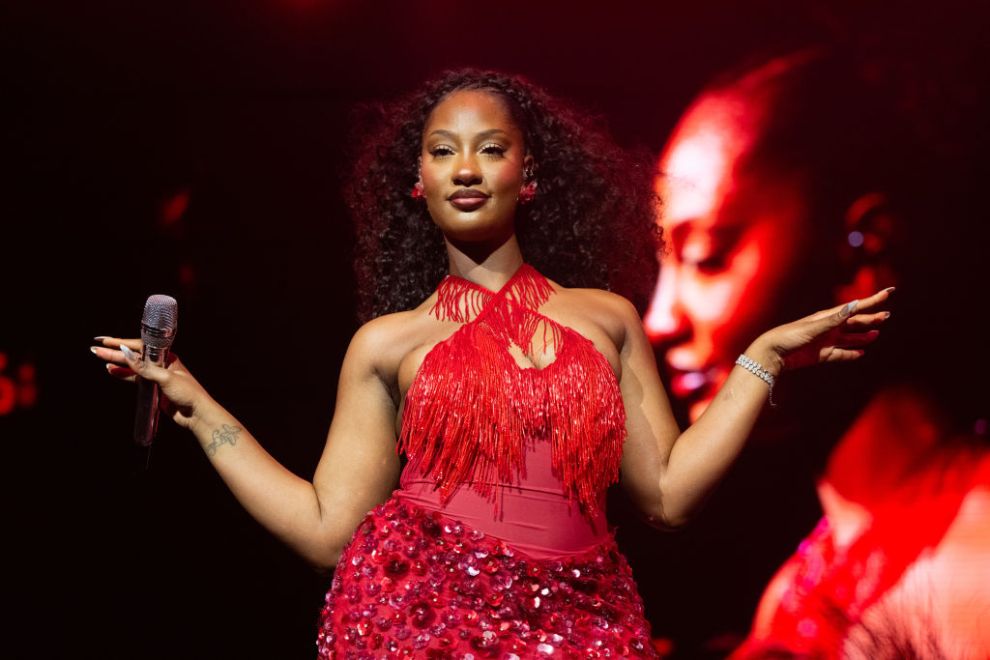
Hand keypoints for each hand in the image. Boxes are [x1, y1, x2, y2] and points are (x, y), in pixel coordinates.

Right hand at [91, 336, 217, 431]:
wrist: (197, 414)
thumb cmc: (187, 393)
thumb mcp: (165, 378)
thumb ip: (144, 367)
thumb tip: (125, 353)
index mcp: (167, 356)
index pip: (140, 346)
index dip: (122, 343)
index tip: (106, 341)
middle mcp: (161, 363)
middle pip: (134, 356)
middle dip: (114, 353)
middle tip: (95, 349)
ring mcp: (156, 376)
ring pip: (132, 367)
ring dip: (116, 363)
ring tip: (100, 359)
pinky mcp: (153, 388)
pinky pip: (135, 379)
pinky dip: (123, 375)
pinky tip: (112, 371)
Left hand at [749, 287, 894, 373]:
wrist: (773, 354)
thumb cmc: (790, 336)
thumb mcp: (813, 327)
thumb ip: (835, 319)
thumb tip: (853, 305)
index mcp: (827, 316)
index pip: (855, 306)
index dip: (872, 300)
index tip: (889, 292)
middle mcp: (828, 327)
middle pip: (854, 322)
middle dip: (870, 319)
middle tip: (887, 316)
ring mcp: (825, 341)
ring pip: (850, 338)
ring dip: (863, 336)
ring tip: (876, 334)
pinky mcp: (821, 355)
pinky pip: (840, 354)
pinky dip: (851, 354)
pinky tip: (861, 353)